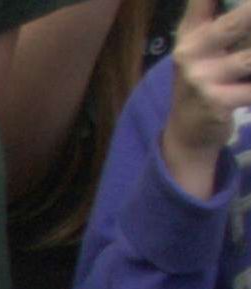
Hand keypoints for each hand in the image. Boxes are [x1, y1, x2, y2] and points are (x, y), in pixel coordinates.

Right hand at [166, 0, 250, 197]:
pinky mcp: (216, 102)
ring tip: (250, 62)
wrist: (187, 133)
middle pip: (236, 22)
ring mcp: (201, 79)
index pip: (202, 0)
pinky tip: (250, 85)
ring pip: (250, 59)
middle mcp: (190, 52)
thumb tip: (246, 6)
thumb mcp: (199, 49)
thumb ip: (214, 19)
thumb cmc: (202, 81)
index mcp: (189, 33)